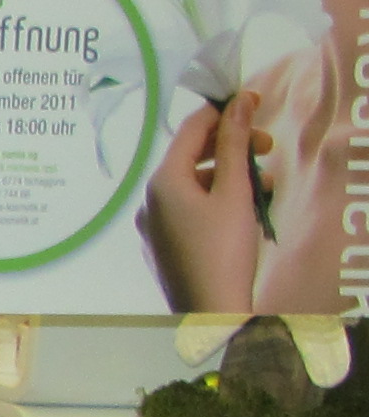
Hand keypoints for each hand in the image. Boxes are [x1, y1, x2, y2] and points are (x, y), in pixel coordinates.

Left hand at [143, 93, 263, 309]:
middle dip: (231, 148)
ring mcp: (152, 225)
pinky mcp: (162, 245)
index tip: (253, 104)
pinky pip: (189, 210)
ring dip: (229, 177)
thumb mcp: (235, 192)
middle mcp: (149, 200)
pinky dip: (216, 202)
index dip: (223, 113)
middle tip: (267, 147)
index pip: (190, 130)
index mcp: (162, 182)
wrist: (210, 313)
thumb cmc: (224, 251)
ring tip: (265, 183)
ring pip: (193, 185)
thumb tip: (238, 103)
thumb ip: (235, 145)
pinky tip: (246, 210)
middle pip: (191, 157)